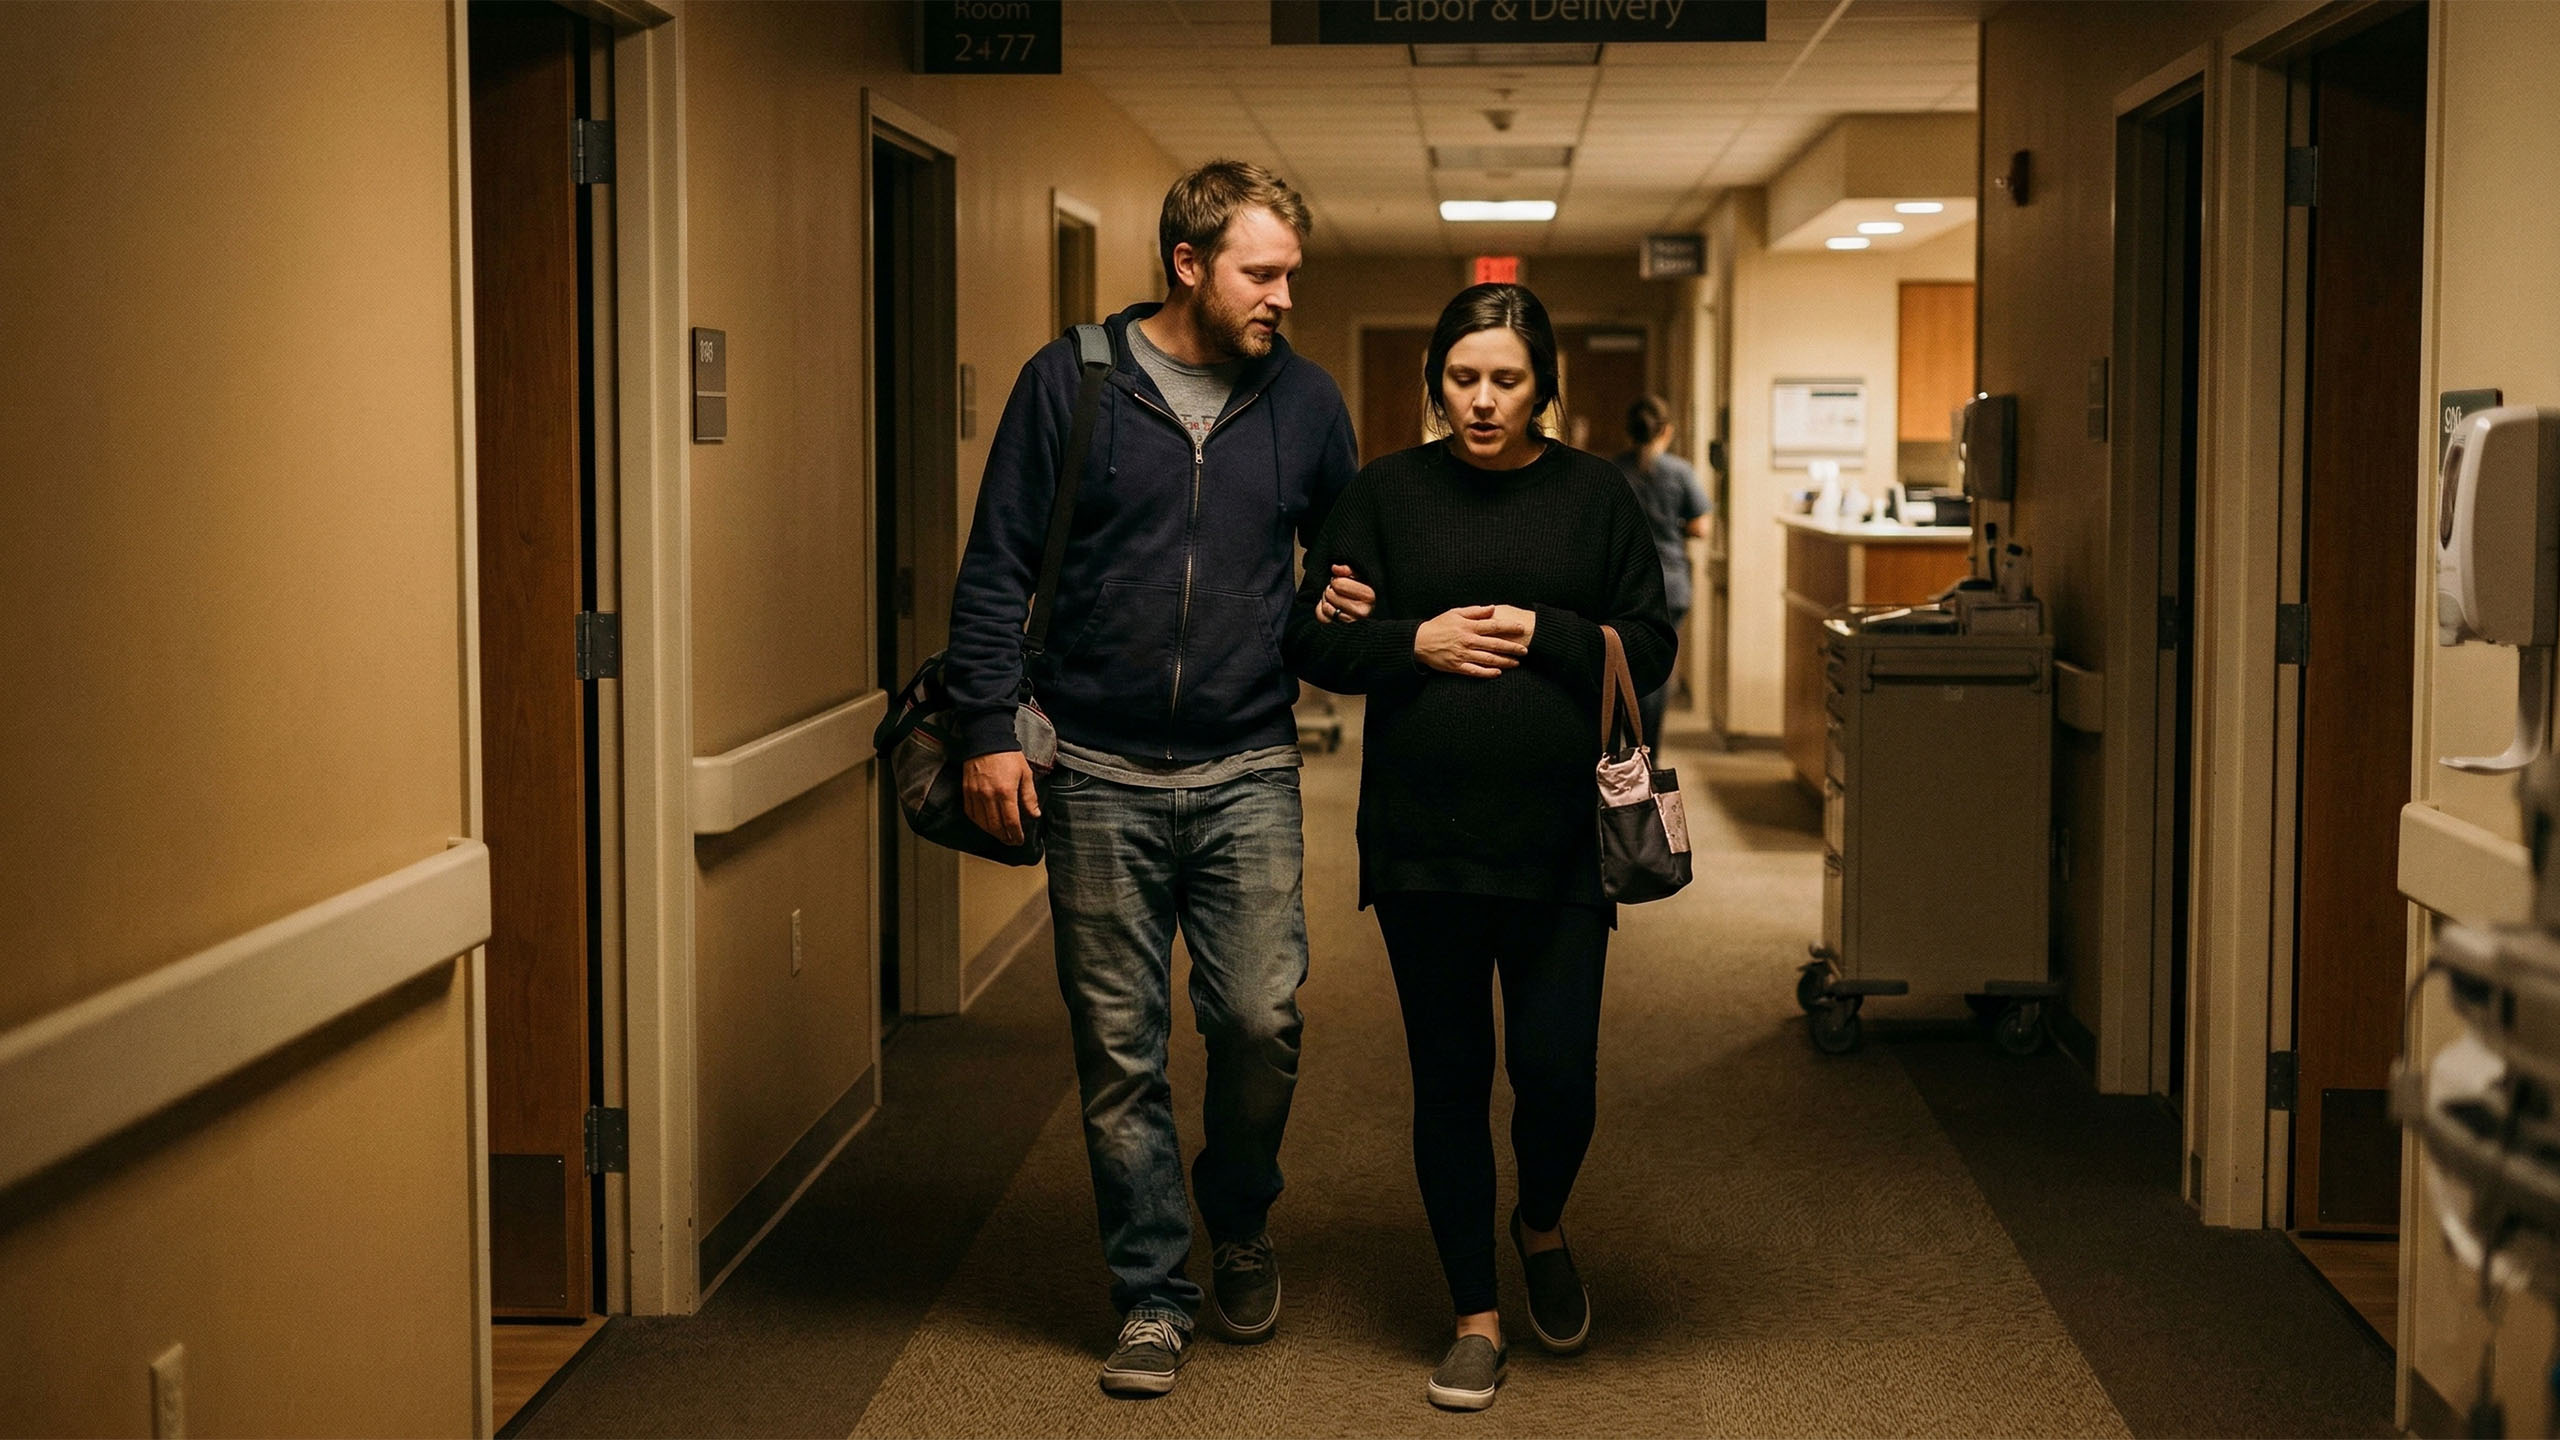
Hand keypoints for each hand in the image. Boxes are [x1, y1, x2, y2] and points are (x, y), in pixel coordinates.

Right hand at [962, 751, 1039, 845]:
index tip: (1019, 840)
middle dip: (1004, 838)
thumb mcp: (1025, 774)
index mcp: (1005, 792)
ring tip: (1000, 835)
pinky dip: (978, 822)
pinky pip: (971, 813)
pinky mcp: (966, 791)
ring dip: (992, 832)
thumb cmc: (1008, 756)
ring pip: (982, 823)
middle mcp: (988, 796)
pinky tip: (986, 824)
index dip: (1015, 835)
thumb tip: (1034, 815)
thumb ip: (1029, 797)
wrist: (987, 740)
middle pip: (995, 826)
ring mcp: (975, 794)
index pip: (1010, 822)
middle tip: (1011, 841)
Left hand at [1316, 564, 1375, 622]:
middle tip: (1337, 592)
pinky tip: (1331, 609)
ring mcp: (1352, 623)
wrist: (1364, 610)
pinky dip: (1322, 611)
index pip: (1338, 583)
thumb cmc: (1360, 592)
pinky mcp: (1342, 631)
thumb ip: (1348, 569)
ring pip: (1326, 606)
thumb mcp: (1359, 577)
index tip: (1342, 583)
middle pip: (1330, 594)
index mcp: (1370, 596)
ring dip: (1327, 601)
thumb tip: (1335, 568)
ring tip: (1335, 601)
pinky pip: (1322, 618)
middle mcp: (1363, 612)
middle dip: (1330, 590)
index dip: (1336, 580)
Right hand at [1415, 605, 1529, 677]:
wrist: (1419, 642)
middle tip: (1525, 650)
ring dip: (1505, 661)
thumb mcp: (1455, 613)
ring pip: (1489, 659)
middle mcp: (1468, 641)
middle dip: (1512, 647)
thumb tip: (1492, 608)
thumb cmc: (1438, 625)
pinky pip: (1475, 671)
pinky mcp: (1457, 666)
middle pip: (1496, 644)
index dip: (1510, 627)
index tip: (1522, 629)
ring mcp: (1463, 655)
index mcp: (1469, 626)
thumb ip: (1475, 611)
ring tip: (1517, 663)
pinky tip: (1498, 672)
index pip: (1495, 626)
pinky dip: (1488, 672)